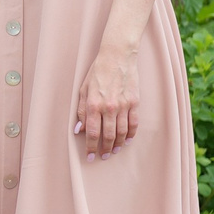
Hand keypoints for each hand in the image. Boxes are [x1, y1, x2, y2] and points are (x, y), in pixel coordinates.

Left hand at [74, 44, 139, 158]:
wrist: (117, 57)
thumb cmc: (97, 72)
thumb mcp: (83, 90)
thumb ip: (81, 111)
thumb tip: (79, 129)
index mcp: (93, 105)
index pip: (91, 132)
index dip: (90, 147)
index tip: (90, 156)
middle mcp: (108, 107)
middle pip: (108, 136)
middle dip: (105, 149)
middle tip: (103, 156)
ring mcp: (123, 105)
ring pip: (122, 132)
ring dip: (118, 144)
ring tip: (115, 151)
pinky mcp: (134, 102)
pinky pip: (134, 123)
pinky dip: (131, 134)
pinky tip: (128, 140)